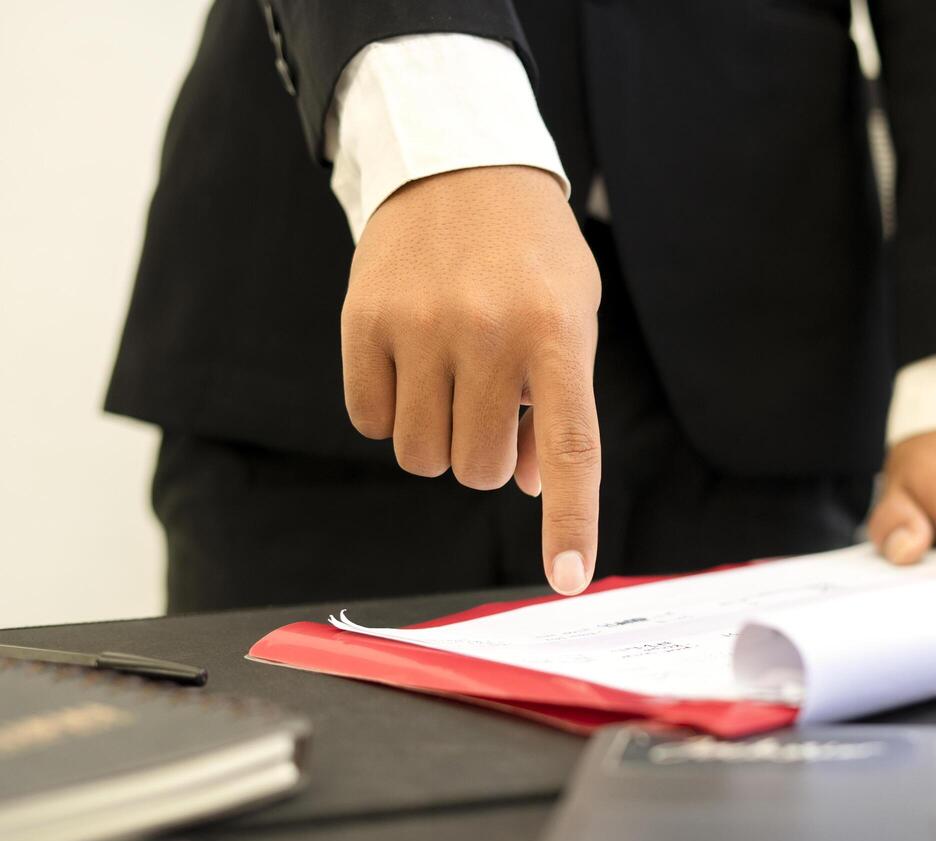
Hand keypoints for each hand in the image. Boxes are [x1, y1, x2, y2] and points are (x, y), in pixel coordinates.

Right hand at [341, 166, 601, 594]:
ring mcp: (421, 327)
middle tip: (493, 400)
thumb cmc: (529, 256)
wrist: (456, 164)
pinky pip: (370, 422)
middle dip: (488, 453)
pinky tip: (409, 363)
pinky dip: (390, 412)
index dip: (569, 520)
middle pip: (480, 468)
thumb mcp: (571, 316)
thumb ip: (560, 402)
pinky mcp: (362, 323)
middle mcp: (489, 332)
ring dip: (439, 439)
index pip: (570, 448)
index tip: (568, 580)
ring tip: (453, 380)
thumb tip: (531, 484)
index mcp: (556, 333)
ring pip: (422, 457)